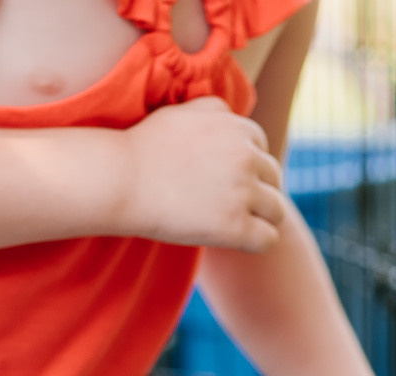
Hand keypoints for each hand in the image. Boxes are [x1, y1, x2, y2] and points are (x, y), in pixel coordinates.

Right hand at [124, 98, 286, 251]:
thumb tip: (236, 118)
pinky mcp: (235, 225)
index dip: (245, 166)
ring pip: (277, 210)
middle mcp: (246, 156)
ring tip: (229, 223)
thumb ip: (215, 113)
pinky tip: (232, 240)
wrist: (119, 180)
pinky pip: (268, 239)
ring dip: (259, 218)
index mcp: (237, 126)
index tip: (220, 179)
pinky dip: (254, 242)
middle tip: (223, 204)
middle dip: (255, 191)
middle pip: (273, 178)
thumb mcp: (182, 113)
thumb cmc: (143, 150)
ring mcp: (242, 191)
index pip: (261, 148)